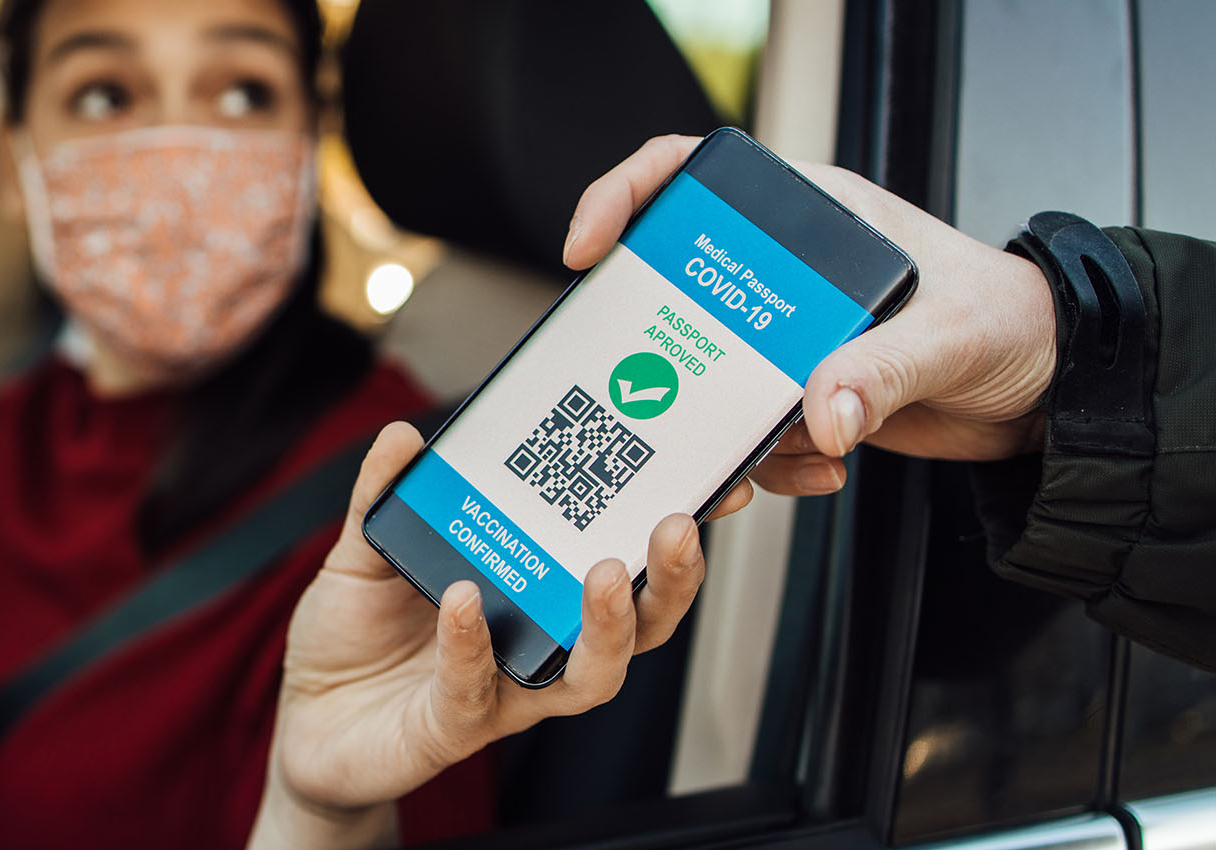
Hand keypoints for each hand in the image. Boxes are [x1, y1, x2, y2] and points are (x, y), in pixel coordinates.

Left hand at [248, 422, 745, 848]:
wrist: (301, 723)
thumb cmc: (353, 642)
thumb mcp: (364, 553)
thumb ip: (384, 495)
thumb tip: (406, 436)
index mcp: (530, 599)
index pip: (623, 569)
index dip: (670, 539)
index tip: (709, 485)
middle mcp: (534, 649)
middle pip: (638, 628)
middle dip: (671, 581)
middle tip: (675, 527)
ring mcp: (502, 694)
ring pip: (588, 678)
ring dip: (607, 626)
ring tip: (607, 574)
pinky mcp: (452, 728)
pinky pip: (474, 689)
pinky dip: (472, 643)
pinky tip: (465, 601)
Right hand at [563, 135, 1056, 496]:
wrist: (1054, 392)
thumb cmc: (1014, 322)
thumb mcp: (953, 335)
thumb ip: (883, 370)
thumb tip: (819, 412)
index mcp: (810, 220)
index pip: (692, 178)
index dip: (627, 197)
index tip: (592, 247)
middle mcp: (784, 278)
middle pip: (677, 293)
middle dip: (661, 352)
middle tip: (652, 388)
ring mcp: (788, 340)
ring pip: (706, 378)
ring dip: (721, 428)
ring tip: (765, 455)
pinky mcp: (803, 397)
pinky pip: (751, 433)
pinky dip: (772, 463)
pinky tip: (819, 466)